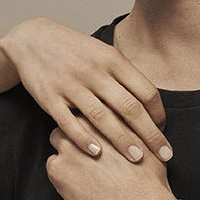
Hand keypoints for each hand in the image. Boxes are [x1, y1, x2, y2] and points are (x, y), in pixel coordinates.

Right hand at [0, 17, 170, 162]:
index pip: (146, 91)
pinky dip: (83, 138)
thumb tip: (153, 104)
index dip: (159, 114)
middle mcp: (95, 73)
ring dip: (122, 140)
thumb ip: (127, 77)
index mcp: (114, 61)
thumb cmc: (78, 52)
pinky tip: (97, 153)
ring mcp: (72, 85)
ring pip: (102, 117)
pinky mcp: (49, 97)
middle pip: (130, 107)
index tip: (164, 131)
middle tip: (164, 155)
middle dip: (150, 134)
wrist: (34, 40)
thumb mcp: (106, 54)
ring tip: (137, 159)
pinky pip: (68, 121)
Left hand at [46, 116, 173, 199]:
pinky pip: (53, 164)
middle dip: (78, 129)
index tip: (98, 128)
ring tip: (80, 162)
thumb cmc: (148, 176)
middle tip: (88, 144)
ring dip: (68, 147)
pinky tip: (78, 180)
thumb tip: (137, 121)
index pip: (93, 106)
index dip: (95, 118)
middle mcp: (86, 126)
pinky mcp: (58, 169)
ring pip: (59, 138)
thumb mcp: (149, 142)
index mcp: (108, 116)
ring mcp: (69, 146)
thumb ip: (136, 126)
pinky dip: (62, 170)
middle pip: (73, 118)